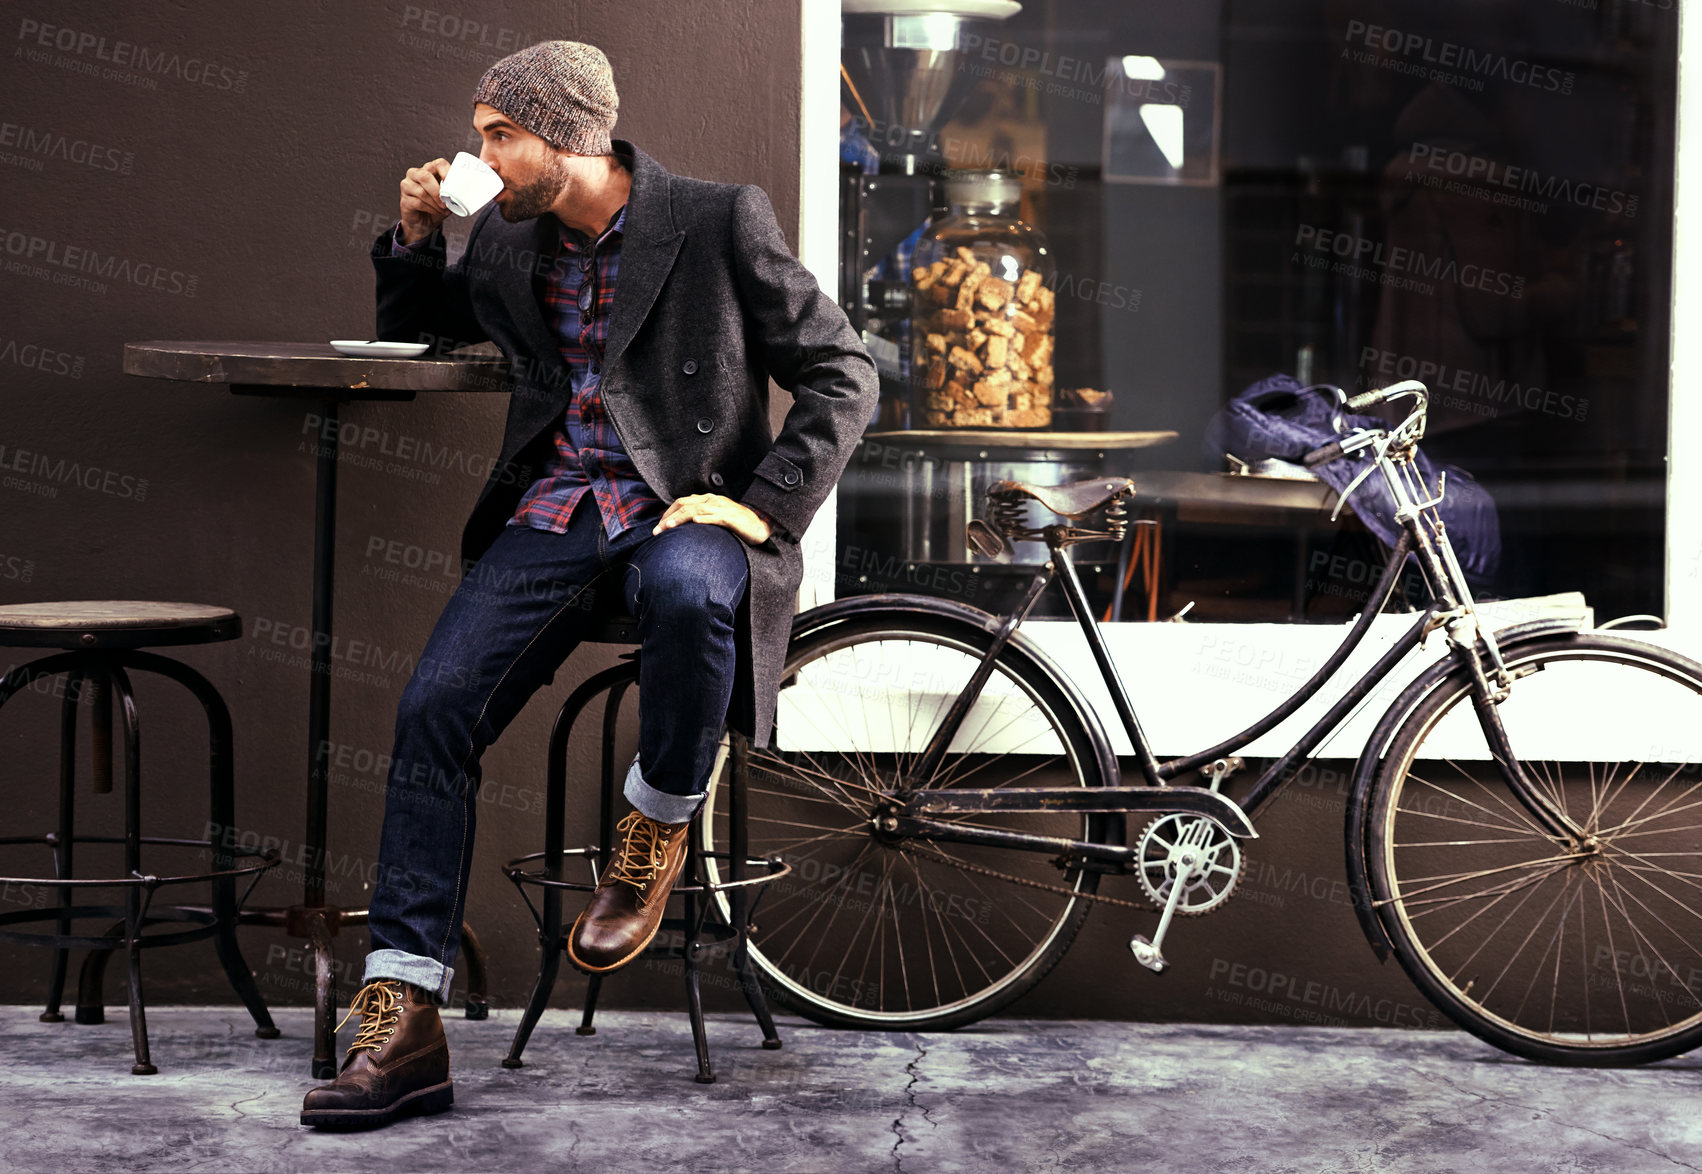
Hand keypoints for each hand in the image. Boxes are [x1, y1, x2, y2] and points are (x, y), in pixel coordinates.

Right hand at [398, 158, 451, 244]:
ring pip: (421, 192)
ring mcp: (407, 185)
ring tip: (443, 209)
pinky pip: (418, 202)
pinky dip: (430, 209)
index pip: (438, 163)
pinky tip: (436, 212)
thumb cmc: (436, 207)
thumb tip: (462, 194)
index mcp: (429, 169)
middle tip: (446, 202)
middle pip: (425, 176)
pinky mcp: (404, 199)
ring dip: (435, 203)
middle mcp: (416, 174)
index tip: (452, 182)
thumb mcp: (447, 198)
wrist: (424, 222)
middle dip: (437, 191)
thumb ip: (453, 193)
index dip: (446, 171)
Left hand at [652, 494, 772, 544]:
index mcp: (707, 500)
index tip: (658, 526)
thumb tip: (682, 528)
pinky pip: (716, 517)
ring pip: (696, 510)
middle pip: (685, 505)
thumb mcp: (715, 519)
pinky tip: (695, 522)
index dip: (667, 513)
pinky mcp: (731, 518)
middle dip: (668, 517)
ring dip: (680, 518)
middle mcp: (713, 500)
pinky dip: (705, 519)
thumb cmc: (737, 525)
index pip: (682, 502)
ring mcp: (722, 508)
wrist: (760, 526)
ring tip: (669, 527)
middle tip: (657, 531)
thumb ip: (701, 519)